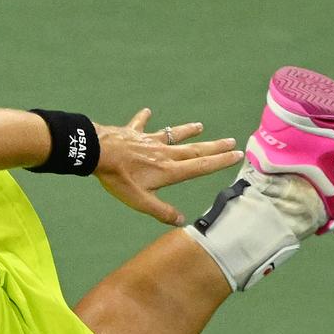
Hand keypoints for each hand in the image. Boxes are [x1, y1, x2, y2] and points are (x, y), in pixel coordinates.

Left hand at [94, 110, 243, 225]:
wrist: (97, 153)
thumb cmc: (118, 179)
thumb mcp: (140, 201)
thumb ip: (162, 211)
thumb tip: (181, 221)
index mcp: (168, 170)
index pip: (200, 166)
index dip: (220, 161)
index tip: (237, 155)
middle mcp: (164, 152)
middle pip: (194, 149)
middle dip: (214, 146)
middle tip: (232, 141)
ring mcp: (149, 140)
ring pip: (173, 134)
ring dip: (187, 130)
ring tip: (200, 126)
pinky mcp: (133, 132)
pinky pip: (141, 124)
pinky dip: (145, 118)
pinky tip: (148, 111)